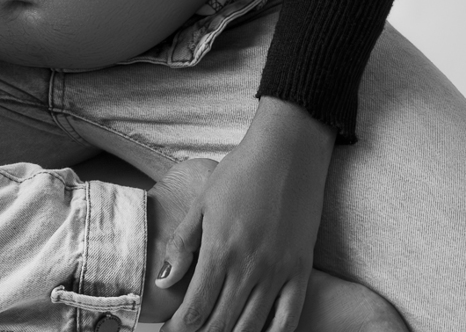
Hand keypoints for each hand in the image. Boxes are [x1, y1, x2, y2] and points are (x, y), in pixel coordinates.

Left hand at [155, 98, 333, 331]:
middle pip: (220, 325)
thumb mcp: (203, 201)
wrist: (287, 151)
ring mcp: (277, 272)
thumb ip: (182, 245)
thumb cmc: (240, 172)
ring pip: (251, 329)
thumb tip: (164, 284)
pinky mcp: (301, 272)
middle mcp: (248, 268)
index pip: (195, 310)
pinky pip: (288, 321)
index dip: (179, 330)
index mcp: (219, 250)